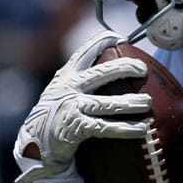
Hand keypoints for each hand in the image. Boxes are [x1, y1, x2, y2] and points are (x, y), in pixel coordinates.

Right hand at [14, 31, 152, 182]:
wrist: (34, 144)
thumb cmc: (57, 116)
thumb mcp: (63, 93)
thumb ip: (81, 82)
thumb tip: (112, 72)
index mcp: (66, 77)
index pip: (84, 52)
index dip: (102, 41)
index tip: (120, 37)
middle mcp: (68, 89)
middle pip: (101, 73)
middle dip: (124, 68)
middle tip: (143, 69)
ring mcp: (71, 107)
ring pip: (107, 103)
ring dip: (131, 102)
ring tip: (148, 102)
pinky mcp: (75, 127)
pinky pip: (106, 127)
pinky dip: (126, 128)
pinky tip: (142, 128)